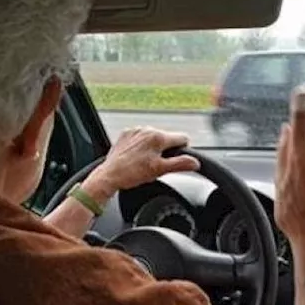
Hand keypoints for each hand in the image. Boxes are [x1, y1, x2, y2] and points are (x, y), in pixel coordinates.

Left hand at [82, 127, 200, 202]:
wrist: (109, 175)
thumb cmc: (132, 174)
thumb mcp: (160, 171)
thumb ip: (180, 164)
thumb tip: (195, 162)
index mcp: (158, 137)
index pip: (183, 138)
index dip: (182, 150)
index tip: (175, 160)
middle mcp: (147, 129)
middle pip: (167, 138)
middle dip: (166, 150)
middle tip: (155, 165)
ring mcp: (136, 130)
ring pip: (154, 138)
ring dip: (153, 148)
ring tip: (144, 162)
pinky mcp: (126, 134)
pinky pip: (141, 137)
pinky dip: (141, 146)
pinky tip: (136, 157)